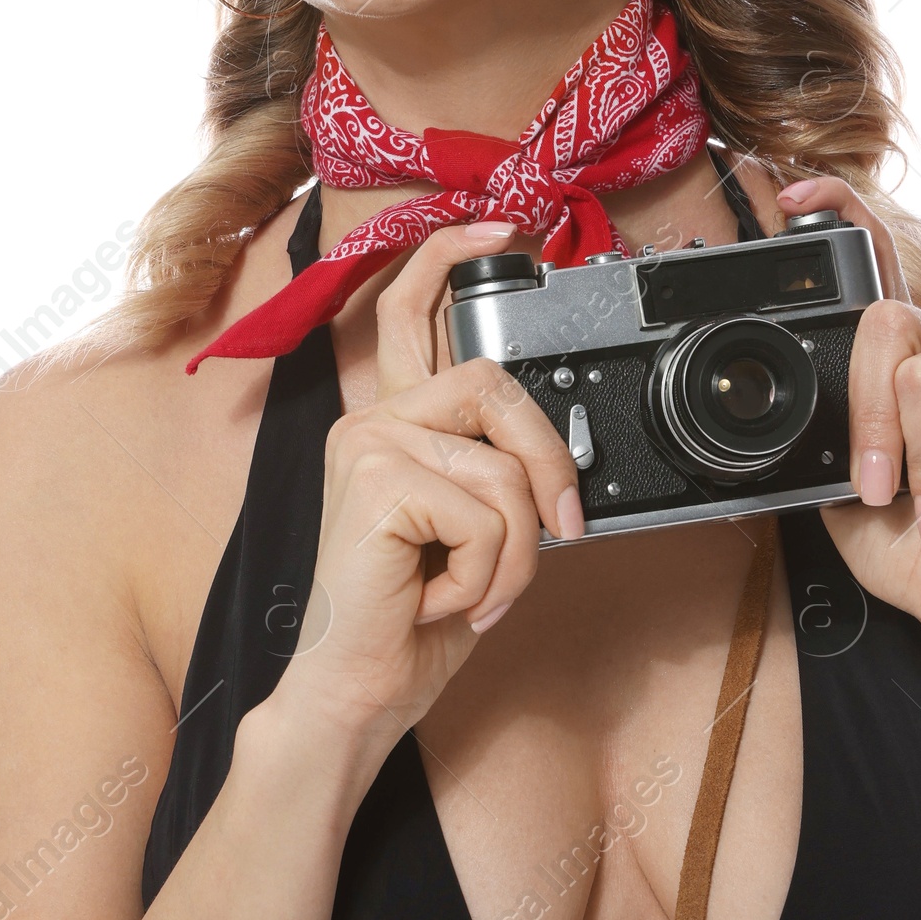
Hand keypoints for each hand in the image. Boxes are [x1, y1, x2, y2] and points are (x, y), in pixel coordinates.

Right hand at [279, 222, 582, 748]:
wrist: (358, 691)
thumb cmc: (411, 620)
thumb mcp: (475, 532)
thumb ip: (499, 475)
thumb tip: (559, 460)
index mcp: (390, 425)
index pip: (411, 311)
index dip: (452, 256)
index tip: (505, 227)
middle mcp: (372, 422)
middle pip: (493, 383)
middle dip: (549, 464)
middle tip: (562, 531)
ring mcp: (369, 446)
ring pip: (504, 470)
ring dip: (514, 555)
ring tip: (473, 593)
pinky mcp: (377, 482)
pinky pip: (488, 514)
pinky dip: (488, 574)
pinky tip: (440, 597)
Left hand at [776, 178, 920, 659]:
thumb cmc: (916, 551)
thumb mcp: (840, 486)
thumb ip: (822, 429)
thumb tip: (773, 403)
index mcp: (907, 362)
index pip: (877, 270)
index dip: (840, 213)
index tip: (790, 189)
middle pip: (881, 324)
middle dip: (866, 421)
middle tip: (878, 490)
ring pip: (917, 374)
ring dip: (919, 467)